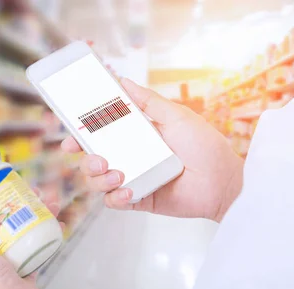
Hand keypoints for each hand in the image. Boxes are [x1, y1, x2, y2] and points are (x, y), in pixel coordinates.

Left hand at [0, 173, 65, 288]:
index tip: (3, 176)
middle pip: (5, 213)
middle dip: (20, 197)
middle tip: (34, 187)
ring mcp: (9, 253)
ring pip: (24, 223)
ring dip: (37, 210)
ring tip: (51, 200)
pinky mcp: (27, 260)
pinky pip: (38, 239)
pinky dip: (47, 228)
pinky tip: (57, 219)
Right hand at [62, 79, 243, 221]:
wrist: (223, 182)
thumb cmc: (205, 146)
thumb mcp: (176, 116)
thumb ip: (148, 101)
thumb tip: (123, 81)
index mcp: (136, 136)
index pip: (100, 134)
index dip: (81, 135)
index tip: (70, 137)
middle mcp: (130, 157)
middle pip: (92, 159)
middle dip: (86, 160)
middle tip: (97, 159)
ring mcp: (133, 179)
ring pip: (98, 181)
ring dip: (99, 179)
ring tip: (118, 175)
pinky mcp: (139, 199)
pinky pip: (115, 201)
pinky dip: (115, 197)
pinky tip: (127, 191)